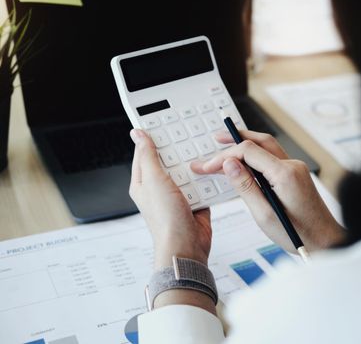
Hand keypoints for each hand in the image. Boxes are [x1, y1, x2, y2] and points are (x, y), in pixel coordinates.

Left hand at [129, 129, 210, 267]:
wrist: (187, 246)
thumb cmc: (165, 220)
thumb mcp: (154, 180)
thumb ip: (148, 156)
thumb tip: (138, 135)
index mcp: (143, 182)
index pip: (145, 153)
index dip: (153, 138)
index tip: (163, 123)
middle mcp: (160, 188)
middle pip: (170, 160)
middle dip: (179, 150)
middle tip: (189, 134)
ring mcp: (178, 195)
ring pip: (188, 171)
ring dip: (195, 164)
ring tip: (203, 150)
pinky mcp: (194, 201)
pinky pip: (202, 184)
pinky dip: (207, 178)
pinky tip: (213, 169)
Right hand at [191, 130, 346, 253]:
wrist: (325, 241)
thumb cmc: (298, 234)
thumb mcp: (264, 215)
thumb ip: (245, 187)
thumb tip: (229, 164)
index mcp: (284, 174)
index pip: (248, 152)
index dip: (224, 156)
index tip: (207, 166)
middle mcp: (292, 166)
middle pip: (259, 142)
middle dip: (235, 139)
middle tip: (215, 139)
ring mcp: (296, 169)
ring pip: (267, 147)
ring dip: (246, 144)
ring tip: (226, 144)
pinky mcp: (296, 175)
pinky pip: (273, 158)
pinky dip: (256, 156)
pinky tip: (244, 162)